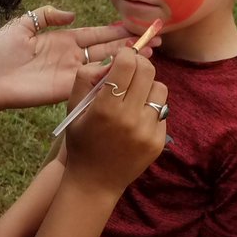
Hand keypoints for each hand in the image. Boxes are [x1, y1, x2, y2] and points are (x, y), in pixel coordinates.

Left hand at [0, 6, 159, 113]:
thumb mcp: (22, 24)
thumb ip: (47, 15)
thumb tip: (72, 13)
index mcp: (64, 40)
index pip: (97, 34)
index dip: (117, 31)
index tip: (138, 27)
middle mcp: (73, 57)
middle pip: (108, 50)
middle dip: (131, 45)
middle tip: (155, 40)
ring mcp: (72, 74)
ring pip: (105, 66)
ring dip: (127, 61)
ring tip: (149, 55)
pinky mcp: (66, 88)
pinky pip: (92, 81)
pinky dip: (109, 76)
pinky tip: (127, 70)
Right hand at [64, 48, 167, 196]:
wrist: (95, 182)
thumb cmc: (81, 142)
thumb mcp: (73, 108)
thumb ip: (85, 78)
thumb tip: (109, 61)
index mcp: (106, 108)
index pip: (127, 64)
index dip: (126, 55)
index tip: (123, 57)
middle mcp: (130, 118)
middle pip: (148, 71)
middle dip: (139, 65)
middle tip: (131, 71)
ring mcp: (147, 131)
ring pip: (160, 88)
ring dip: (148, 87)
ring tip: (135, 97)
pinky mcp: (159, 141)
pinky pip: (163, 111)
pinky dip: (151, 109)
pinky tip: (137, 120)